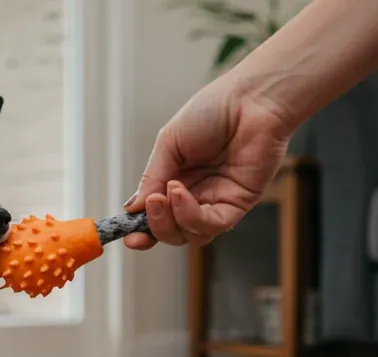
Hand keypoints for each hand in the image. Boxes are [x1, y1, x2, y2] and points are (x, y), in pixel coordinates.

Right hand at [123, 76, 293, 249]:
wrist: (250, 99)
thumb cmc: (212, 111)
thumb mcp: (168, 143)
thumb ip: (151, 178)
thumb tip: (132, 209)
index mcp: (176, 180)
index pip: (157, 217)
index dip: (142, 230)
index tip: (127, 236)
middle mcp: (196, 195)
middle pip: (172, 232)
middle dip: (155, 226)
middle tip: (150, 205)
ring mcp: (217, 201)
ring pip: (190, 235)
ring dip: (171, 221)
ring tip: (165, 194)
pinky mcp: (238, 203)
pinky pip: (212, 225)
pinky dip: (191, 215)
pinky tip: (180, 193)